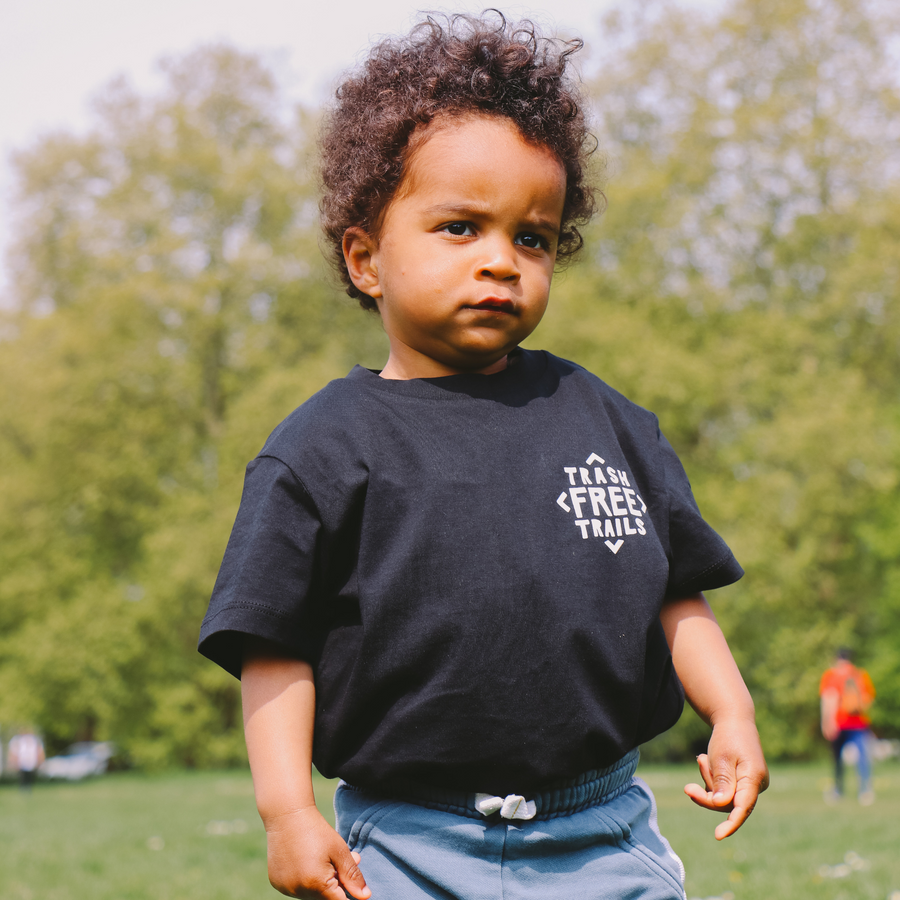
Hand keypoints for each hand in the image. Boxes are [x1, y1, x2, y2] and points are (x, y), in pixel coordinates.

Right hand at [264, 805, 370, 898]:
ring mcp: (286, 888)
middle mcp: (298, 890)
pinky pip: (297, 888)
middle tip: (342, 860)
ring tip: (323, 857)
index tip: (350, 881)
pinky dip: (305, 879)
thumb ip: (352, 876)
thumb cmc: (316, 830)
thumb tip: (365, 896)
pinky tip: (306, 859)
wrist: (287, 815)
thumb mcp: (339, 850)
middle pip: (324, 896)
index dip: (348, 893)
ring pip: (311, 893)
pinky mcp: (277, 883)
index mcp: (316, 884)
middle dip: (336, 882)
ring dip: (321, 881)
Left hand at [684, 717, 768, 839]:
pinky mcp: (743, 785)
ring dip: (708, 781)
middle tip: (689, 783)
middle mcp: (757, 786)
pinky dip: (711, 780)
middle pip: (728, 804)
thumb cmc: (728, 737)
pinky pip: (723, 792)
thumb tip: (721, 805)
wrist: (734, 721)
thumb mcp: (721, 756)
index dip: (731, 823)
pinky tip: (705, 760)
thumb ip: (722, 781)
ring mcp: (751, 786)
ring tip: (702, 758)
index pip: (743, 807)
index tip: (718, 835)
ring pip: (723, 798)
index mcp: (754, 778)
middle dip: (707, 794)